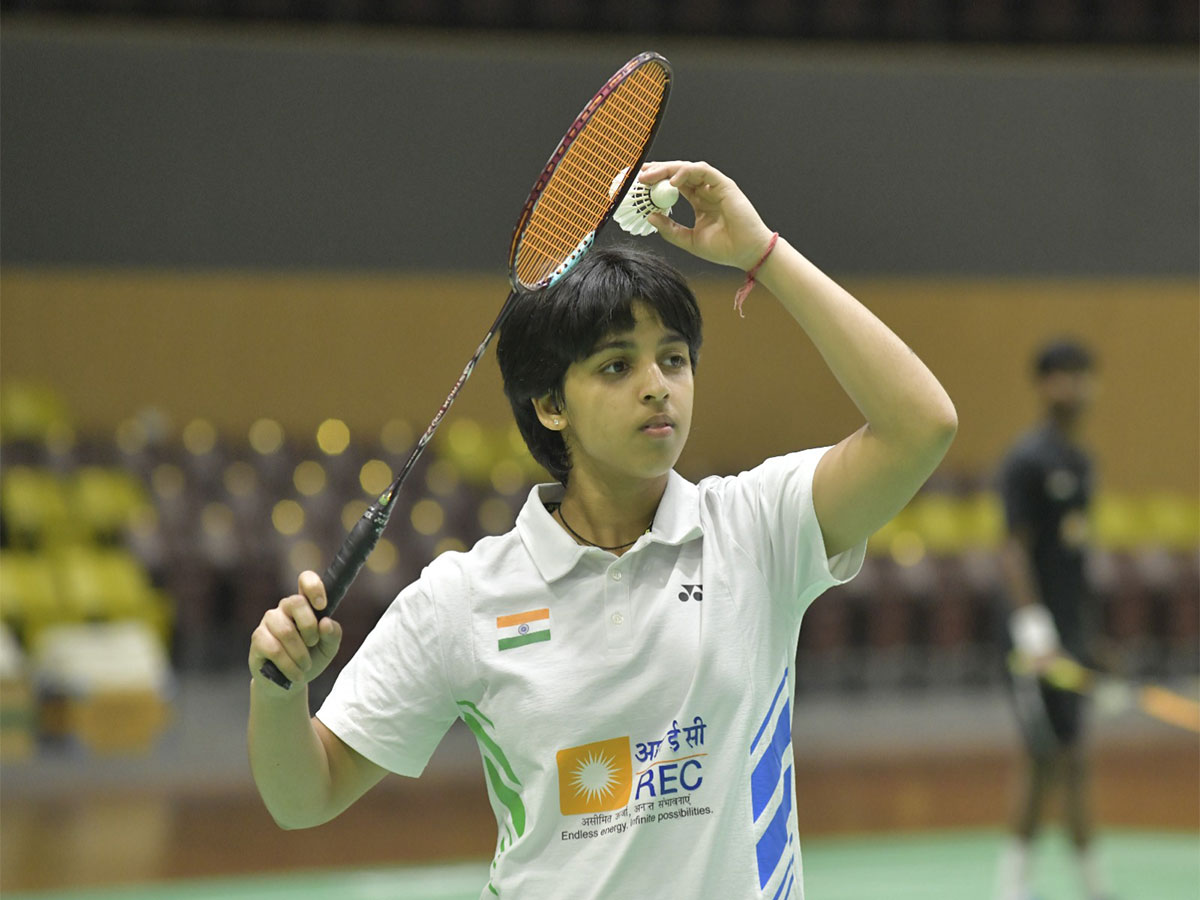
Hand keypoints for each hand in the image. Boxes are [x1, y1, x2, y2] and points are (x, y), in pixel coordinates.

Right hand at [249, 570, 342, 691]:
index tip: (322, 606)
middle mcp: (284, 608)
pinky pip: (274, 649)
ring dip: (301, 653)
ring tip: (306, 666)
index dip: (314, 587)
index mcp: (304, 604)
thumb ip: (333, 634)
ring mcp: (269, 621)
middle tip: (314, 643)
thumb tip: (325, 623)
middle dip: (310, 627)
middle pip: (296, 602)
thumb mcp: (329, 648)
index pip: (305, 580)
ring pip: (286, 631)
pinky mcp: (258, 639)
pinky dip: (289, 665)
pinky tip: (296, 674)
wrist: (290, 682)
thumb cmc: (311, 658)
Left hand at [639, 161, 774, 269]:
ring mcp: (715, 186)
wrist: (746, 253)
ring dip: (667, 169)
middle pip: (678, 174)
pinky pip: (702, 171)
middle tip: (639, 176)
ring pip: (687, 169)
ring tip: (650, 177)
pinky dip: (686, 172)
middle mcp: (706, 191)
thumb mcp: (689, 240)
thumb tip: (650, 217)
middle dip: (658, 172)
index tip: (639, 185)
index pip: (674, 185)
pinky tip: (672, 182)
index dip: (656, 182)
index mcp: (698, 202)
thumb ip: (670, 229)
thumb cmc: (724, 248)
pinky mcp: (724, 184)